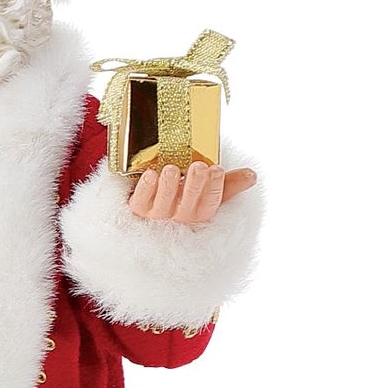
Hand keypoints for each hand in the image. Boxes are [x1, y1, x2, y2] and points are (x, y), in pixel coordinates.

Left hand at [128, 161, 256, 225]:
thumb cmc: (183, 195)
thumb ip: (228, 183)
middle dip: (194, 187)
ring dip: (167, 188)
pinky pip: (138, 203)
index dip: (213, 189)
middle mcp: (177, 220)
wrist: (150, 200)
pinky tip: (150, 175)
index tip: (217, 169)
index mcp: (198, 216)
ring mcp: (155, 217)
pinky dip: (145, 189)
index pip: (209, 206)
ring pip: (161, 207)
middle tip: (199, 167)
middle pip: (187, 208)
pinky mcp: (136, 210)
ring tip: (170, 169)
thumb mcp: (207, 190)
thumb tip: (251, 175)